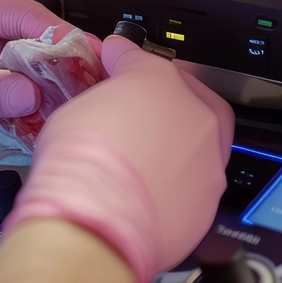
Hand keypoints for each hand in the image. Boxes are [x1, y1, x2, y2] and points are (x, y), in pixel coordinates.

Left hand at [0, 0, 80, 183]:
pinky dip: (17, 98)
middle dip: (55, 62)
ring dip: (37, 82)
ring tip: (63, 105)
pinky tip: (32, 115)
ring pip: (16, 61)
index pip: (25, 14)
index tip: (90, 59)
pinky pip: (1, 82)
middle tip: (85, 87)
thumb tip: (34, 94)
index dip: (61, 37)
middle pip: (27, 37)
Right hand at [4, 35, 234, 282]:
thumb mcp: (73, 108)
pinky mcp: (208, 205)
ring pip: (199, 144)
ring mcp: (207, 163)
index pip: (142, 61)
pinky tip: (148, 191)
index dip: (123, 61)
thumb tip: (101, 95)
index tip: (112, 63)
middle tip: (141, 108)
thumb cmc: (80, 160)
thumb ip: (99, 93)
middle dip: (168, 99)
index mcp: (158, 82)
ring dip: (177, 146)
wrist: (96, 221)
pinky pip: (194, 185)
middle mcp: (195, 117)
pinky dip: (175, 185)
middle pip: (187, 97)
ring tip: (143, 157)